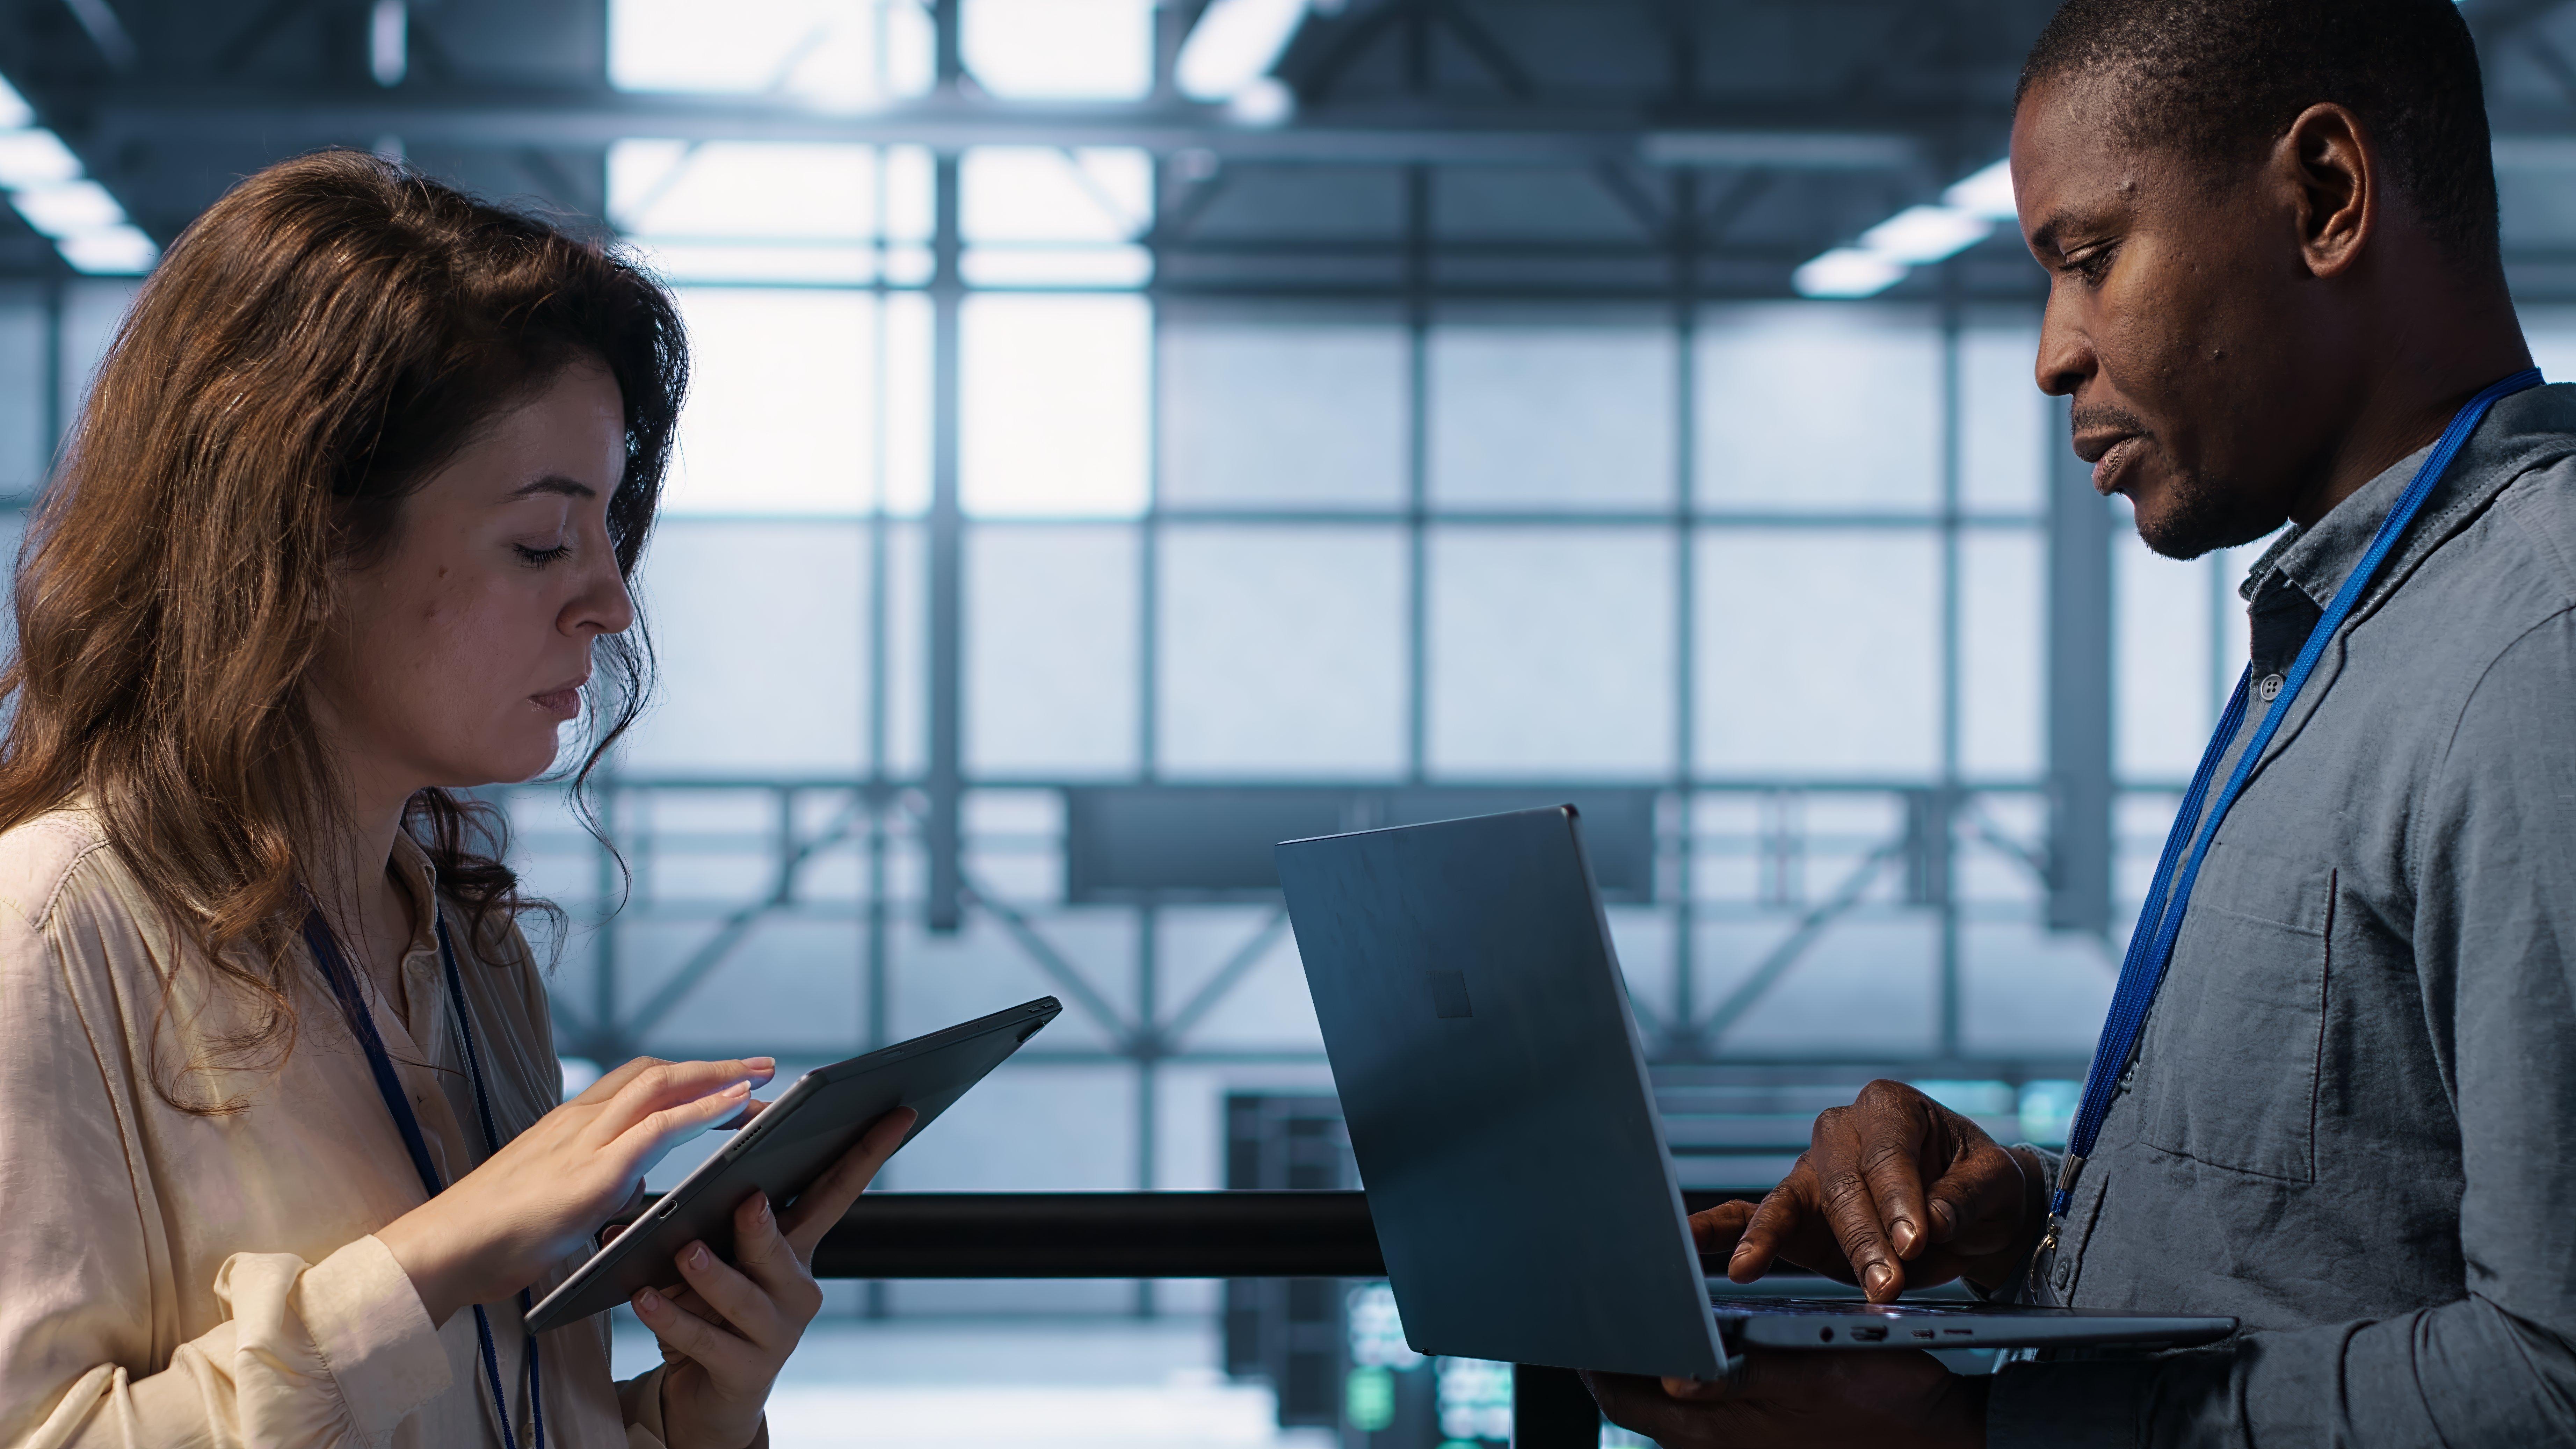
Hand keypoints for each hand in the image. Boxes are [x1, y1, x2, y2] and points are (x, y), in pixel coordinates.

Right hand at [377, 1055, 776, 1326]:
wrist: (443, 1252)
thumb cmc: (497, 1236)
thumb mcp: (564, 1202)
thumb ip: (602, 1186)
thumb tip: (636, 1186)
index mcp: (571, 1126)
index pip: (638, 1083)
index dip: (687, 1076)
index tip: (728, 1078)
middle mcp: (579, 1121)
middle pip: (658, 1074)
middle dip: (715, 1067)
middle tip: (763, 1069)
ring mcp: (584, 1141)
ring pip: (661, 1086)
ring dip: (719, 1078)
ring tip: (763, 1079)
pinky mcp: (589, 1172)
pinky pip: (657, 1127)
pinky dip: (702, 1110)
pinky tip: (737, 1106)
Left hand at [636, 1106, 917, 1448]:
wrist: (706, 1394)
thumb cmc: (710, 1310)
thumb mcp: (717, 1258)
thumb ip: (707, 1221)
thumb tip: (676, 1183)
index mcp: (797, 1246)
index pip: (836, 1191)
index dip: (867, 1152)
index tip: (898, 1112)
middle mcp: (797, 1286)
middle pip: (785, 1247)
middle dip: (766, 1225)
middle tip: (748, 1199)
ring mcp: (777, 1332)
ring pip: (745, 1297)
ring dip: (713, 1274)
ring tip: (685, 1253)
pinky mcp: (747, 1370)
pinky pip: (707, 1340)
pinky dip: (673, 1318)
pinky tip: (645, 1298)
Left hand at [1582, 1351, 1985, 1448]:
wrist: (1945, 1436)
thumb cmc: (1885, 1399)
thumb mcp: (1813, 1370)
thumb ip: (1742, 1372)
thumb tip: (1673, 1374)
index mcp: (1722, 1428)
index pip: (1625, 1398)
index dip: (1593, 1361)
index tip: (1570, 1321)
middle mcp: (1722, 1444)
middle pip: (1637, 1405)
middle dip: (1611, 1363)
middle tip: (1591, 1316)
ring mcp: (1743, 1446)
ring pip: (1666, 1412)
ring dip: (1645, 1373)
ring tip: (1633, 1326)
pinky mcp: (1766, 1442)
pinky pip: (1702, 1416)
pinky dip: (1685, 1383)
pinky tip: (1693, 1355)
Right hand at [1690, 1079, 2045, 1301]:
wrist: (1968, 1210)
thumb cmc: (1979, 1185)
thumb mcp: (1994, 1184)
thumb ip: (1964, 1198)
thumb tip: (1932, 1222)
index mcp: (1889, 1107)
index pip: (1888, 1154)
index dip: (1899, 1199)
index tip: (1915, 1241)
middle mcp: (1841, 1130)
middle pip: (1841, 1186)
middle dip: (1861, 1239)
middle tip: (1886, 1285)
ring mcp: (1812, 1170)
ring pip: (1789, 1203)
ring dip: (1777, 1242)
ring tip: (1750, 1270)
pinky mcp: (1796, 1211)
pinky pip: (1752, 1214)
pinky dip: (1724, 1230)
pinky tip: (1692, 1241)